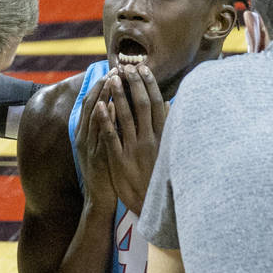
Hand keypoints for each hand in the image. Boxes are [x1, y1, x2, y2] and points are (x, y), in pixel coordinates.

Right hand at [72, 75, 119, 209]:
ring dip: (103, 96)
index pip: (91, 103)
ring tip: (113, 79)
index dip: (100, 85)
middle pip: (90, 104)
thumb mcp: (103, 148)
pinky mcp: (96, 156)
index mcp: (85, 133)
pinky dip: (105, 119)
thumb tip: (114, 110)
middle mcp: (84, 137)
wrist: (99, 199)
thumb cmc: (106, 173)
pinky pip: (100, 134)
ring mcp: (89, 146)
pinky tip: (113, 106)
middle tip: (114, 69)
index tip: (112, 70)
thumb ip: (105, 130)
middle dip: (102, 85)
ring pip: (94, 116)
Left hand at [104, 64, 166, 215]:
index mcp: (163, 137)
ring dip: (119, 96)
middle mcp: (150, 140)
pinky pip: (112, 137)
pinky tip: (101, 106)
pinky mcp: (120, 161)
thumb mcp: (170, 153)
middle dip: (134, 84)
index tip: (143, 69)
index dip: (150, 85)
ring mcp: (134, 150)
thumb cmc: (160, 178)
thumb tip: (171, 106)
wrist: (152, 206)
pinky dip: (106, 120)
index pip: (157, 104)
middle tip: (126, 67)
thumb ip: (169, 130)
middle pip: (142, 105)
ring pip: (126, 117)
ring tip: (112, 78)